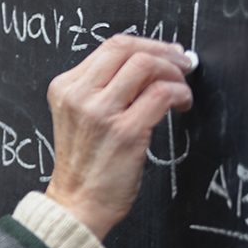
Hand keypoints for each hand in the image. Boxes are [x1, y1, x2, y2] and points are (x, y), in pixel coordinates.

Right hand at [43, 35, 194, 240]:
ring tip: (182, 87)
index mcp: (65, 87)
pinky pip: (162, 94)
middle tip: (182, 63)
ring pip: (145, 65)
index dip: (146, 45)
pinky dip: (180, 93)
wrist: (78, 203)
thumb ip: (101, 90)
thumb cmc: (84, 164)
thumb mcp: (79, 116)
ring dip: (173, 72)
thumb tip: (148, 66)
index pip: (110, 46)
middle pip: (127, 48)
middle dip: (163, 51)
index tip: (166, 53)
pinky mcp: (125, 131)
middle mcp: (79, 95)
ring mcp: (100, 112)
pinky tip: (182, 104)